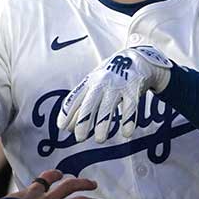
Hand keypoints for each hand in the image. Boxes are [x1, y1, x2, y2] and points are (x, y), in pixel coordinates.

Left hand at [56, 45, 172, 143]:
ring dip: (103, 124)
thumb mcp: (94, 85)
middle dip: (83, 121)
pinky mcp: (133, 89)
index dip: (67, 112)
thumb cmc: (110, 78)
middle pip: (89, 103)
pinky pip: (130, 107)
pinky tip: (126, 133)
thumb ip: (82, 104)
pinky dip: (128, 121)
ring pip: (108, 107)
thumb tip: (68, 127)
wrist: (136, 59)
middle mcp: (101, 83)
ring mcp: (117, 85)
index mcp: (89, 82)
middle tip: (80, 138)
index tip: (62, 127)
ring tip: (100, 140)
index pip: (74, 98)